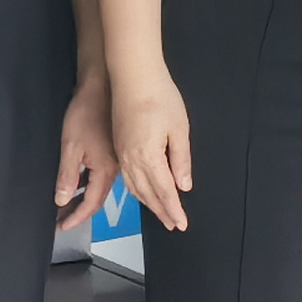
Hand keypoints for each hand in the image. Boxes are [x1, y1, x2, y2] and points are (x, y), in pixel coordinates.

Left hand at [55, 77, 118, 230]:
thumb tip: (63, 201)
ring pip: (100, 186)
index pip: (92, 202)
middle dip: (79, 211)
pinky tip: (78, 183)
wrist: (102, 88)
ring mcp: (116, 159)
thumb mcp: (71, 146)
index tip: (62, 227)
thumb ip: (68, 176)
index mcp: (106, 169)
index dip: (77, 217)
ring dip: (84, 197)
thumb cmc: (85, 114)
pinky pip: (102, 174)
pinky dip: (89, 183)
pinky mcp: (113, 150)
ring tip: (66, 205)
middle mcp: (116, 168)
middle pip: (98, 197)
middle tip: (62, 220)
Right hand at [112, 71, 193, 232]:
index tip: (181, 224)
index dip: (173, 209)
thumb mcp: (180, 129)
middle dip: (161, 210)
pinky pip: (126, 176)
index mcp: (148, 157)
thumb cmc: (161, 99)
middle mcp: (131, 160)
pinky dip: (137, 189)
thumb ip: (181, 160)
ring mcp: (122, 153)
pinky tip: (142, 191)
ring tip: (160, 212)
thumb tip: (183, 186)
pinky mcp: (118, 146)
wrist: (133, 77)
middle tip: (173, 224)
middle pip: (147, 193)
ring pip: (134, 187)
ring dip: (148, 202)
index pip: (163, 191)